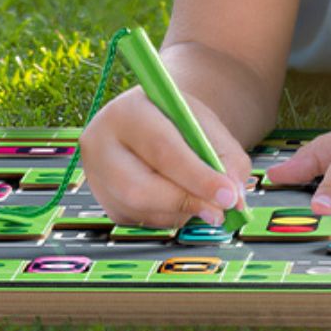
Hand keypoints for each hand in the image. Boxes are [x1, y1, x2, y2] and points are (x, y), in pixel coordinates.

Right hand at [78, 85, 251, 229]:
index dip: (197, 176)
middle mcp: (102, 142)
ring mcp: (97, 175)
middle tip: (221, 212)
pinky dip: (170, 216)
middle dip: (186, 202)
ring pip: (140, 209)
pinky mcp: (104, 200)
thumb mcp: (209, 126)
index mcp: (129, 110)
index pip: (162, 149)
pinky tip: (182, 197)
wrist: (157, 118)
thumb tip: (234, 200)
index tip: (228, 195)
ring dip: (180, 212)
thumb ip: (227, 159)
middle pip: (139, 187)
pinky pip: (140, 219)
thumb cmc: (185, 121)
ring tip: (205, 199)